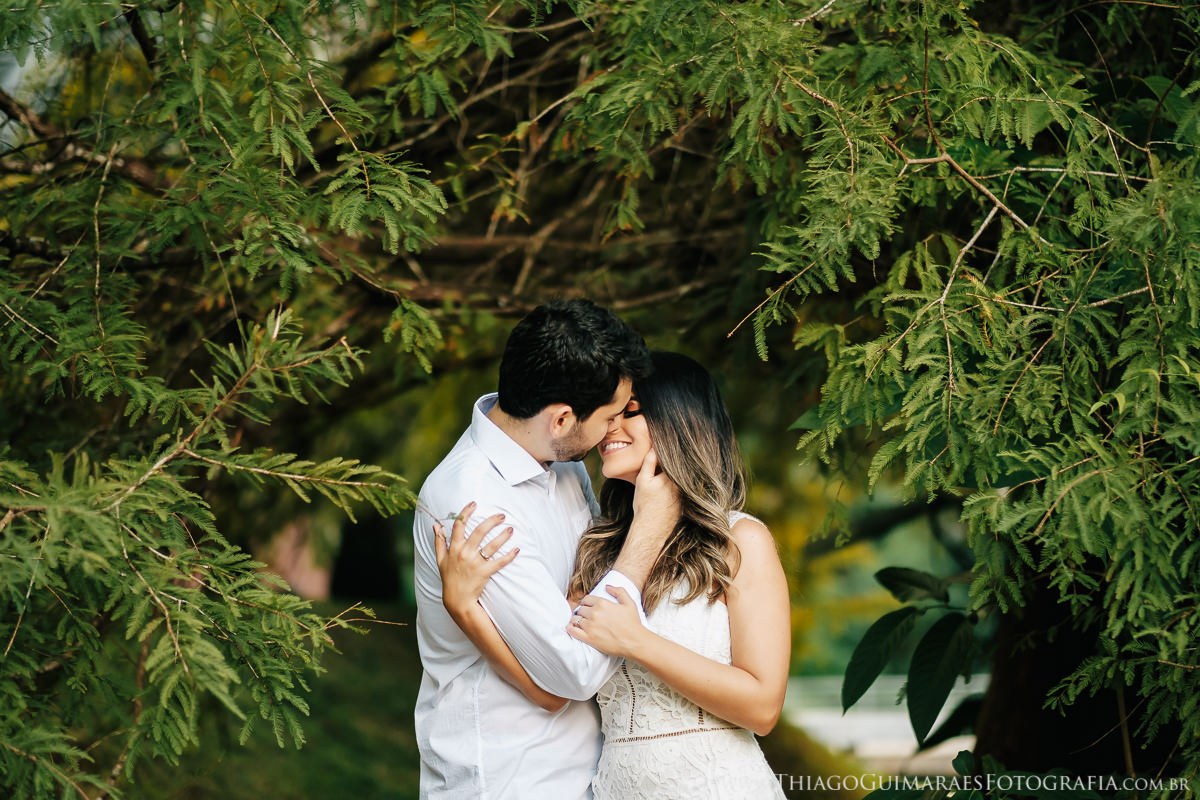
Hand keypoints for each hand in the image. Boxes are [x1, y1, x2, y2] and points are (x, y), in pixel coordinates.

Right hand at [434, 502, 516, 620]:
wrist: (456, 600)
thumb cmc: (449, 578)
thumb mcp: (440, 559)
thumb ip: (439, 541)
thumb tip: (436, 525)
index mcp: (454, 548)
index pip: (459, 525)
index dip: (466, 512)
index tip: (475, 504)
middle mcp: (464, 553)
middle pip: (480, 531)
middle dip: (492, 520)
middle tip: (502, 515)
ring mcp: (475, 563)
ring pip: (492, 545)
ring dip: (503, 535)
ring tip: (511, 529)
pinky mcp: (485, 572)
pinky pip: (499, 562)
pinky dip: (509, 556)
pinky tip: (516, 549)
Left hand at [566, 586, 647, 658]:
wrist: (635, 641)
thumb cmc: (633, 624)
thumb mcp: (629, 602)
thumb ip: (619, 591)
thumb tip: (607, 586)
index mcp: (602, 603)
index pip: (586, 599)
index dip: (586, 602)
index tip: (587, 606)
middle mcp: (594, 613)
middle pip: (580, 609)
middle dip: (582, 611)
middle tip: (585, 616)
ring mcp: (590, 626)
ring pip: (576, 619)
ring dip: (577, 620)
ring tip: (581, 623)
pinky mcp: (589, 638)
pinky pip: (573, 631)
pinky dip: (571, 628)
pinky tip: (573, 628)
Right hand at [630, 450, 680, 543]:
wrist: (651, 529)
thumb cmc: (644, 505)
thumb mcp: (643, 481)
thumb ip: (649, 462)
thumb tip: (654, 447)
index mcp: (672, 476)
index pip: (672, 458)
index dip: (668, 451)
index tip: (666, 446)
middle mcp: (682, 484)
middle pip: (680, 468)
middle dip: (673, 462)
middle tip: (669, 456)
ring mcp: (686, 494)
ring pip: (682, 478)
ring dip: (677, 474)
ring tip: (665, 479)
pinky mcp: (687, 502)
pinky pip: (685, 489)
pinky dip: (680, 485)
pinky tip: (668, 492)